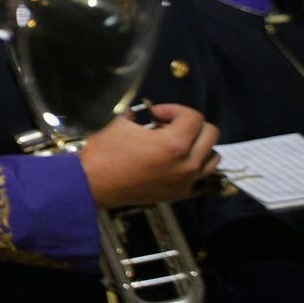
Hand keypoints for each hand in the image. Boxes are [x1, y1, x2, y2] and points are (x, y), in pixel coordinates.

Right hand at [78, 103, 219, 207]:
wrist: (91, 184)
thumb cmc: (104, 152)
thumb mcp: (120, 122)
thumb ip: (141, 113)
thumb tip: (147, 114)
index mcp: (174, 144)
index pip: (193, 117)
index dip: (173, 109)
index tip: (155, 113)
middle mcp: (187, 164)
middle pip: (210, 134)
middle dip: (190, 124)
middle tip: (166, 125)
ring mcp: (186, 181)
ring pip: (212, 156)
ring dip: (198, 145)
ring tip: (175, 143)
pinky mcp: (180, 193)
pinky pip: (200, 174)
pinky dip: (193, 164)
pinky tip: (172, 160)